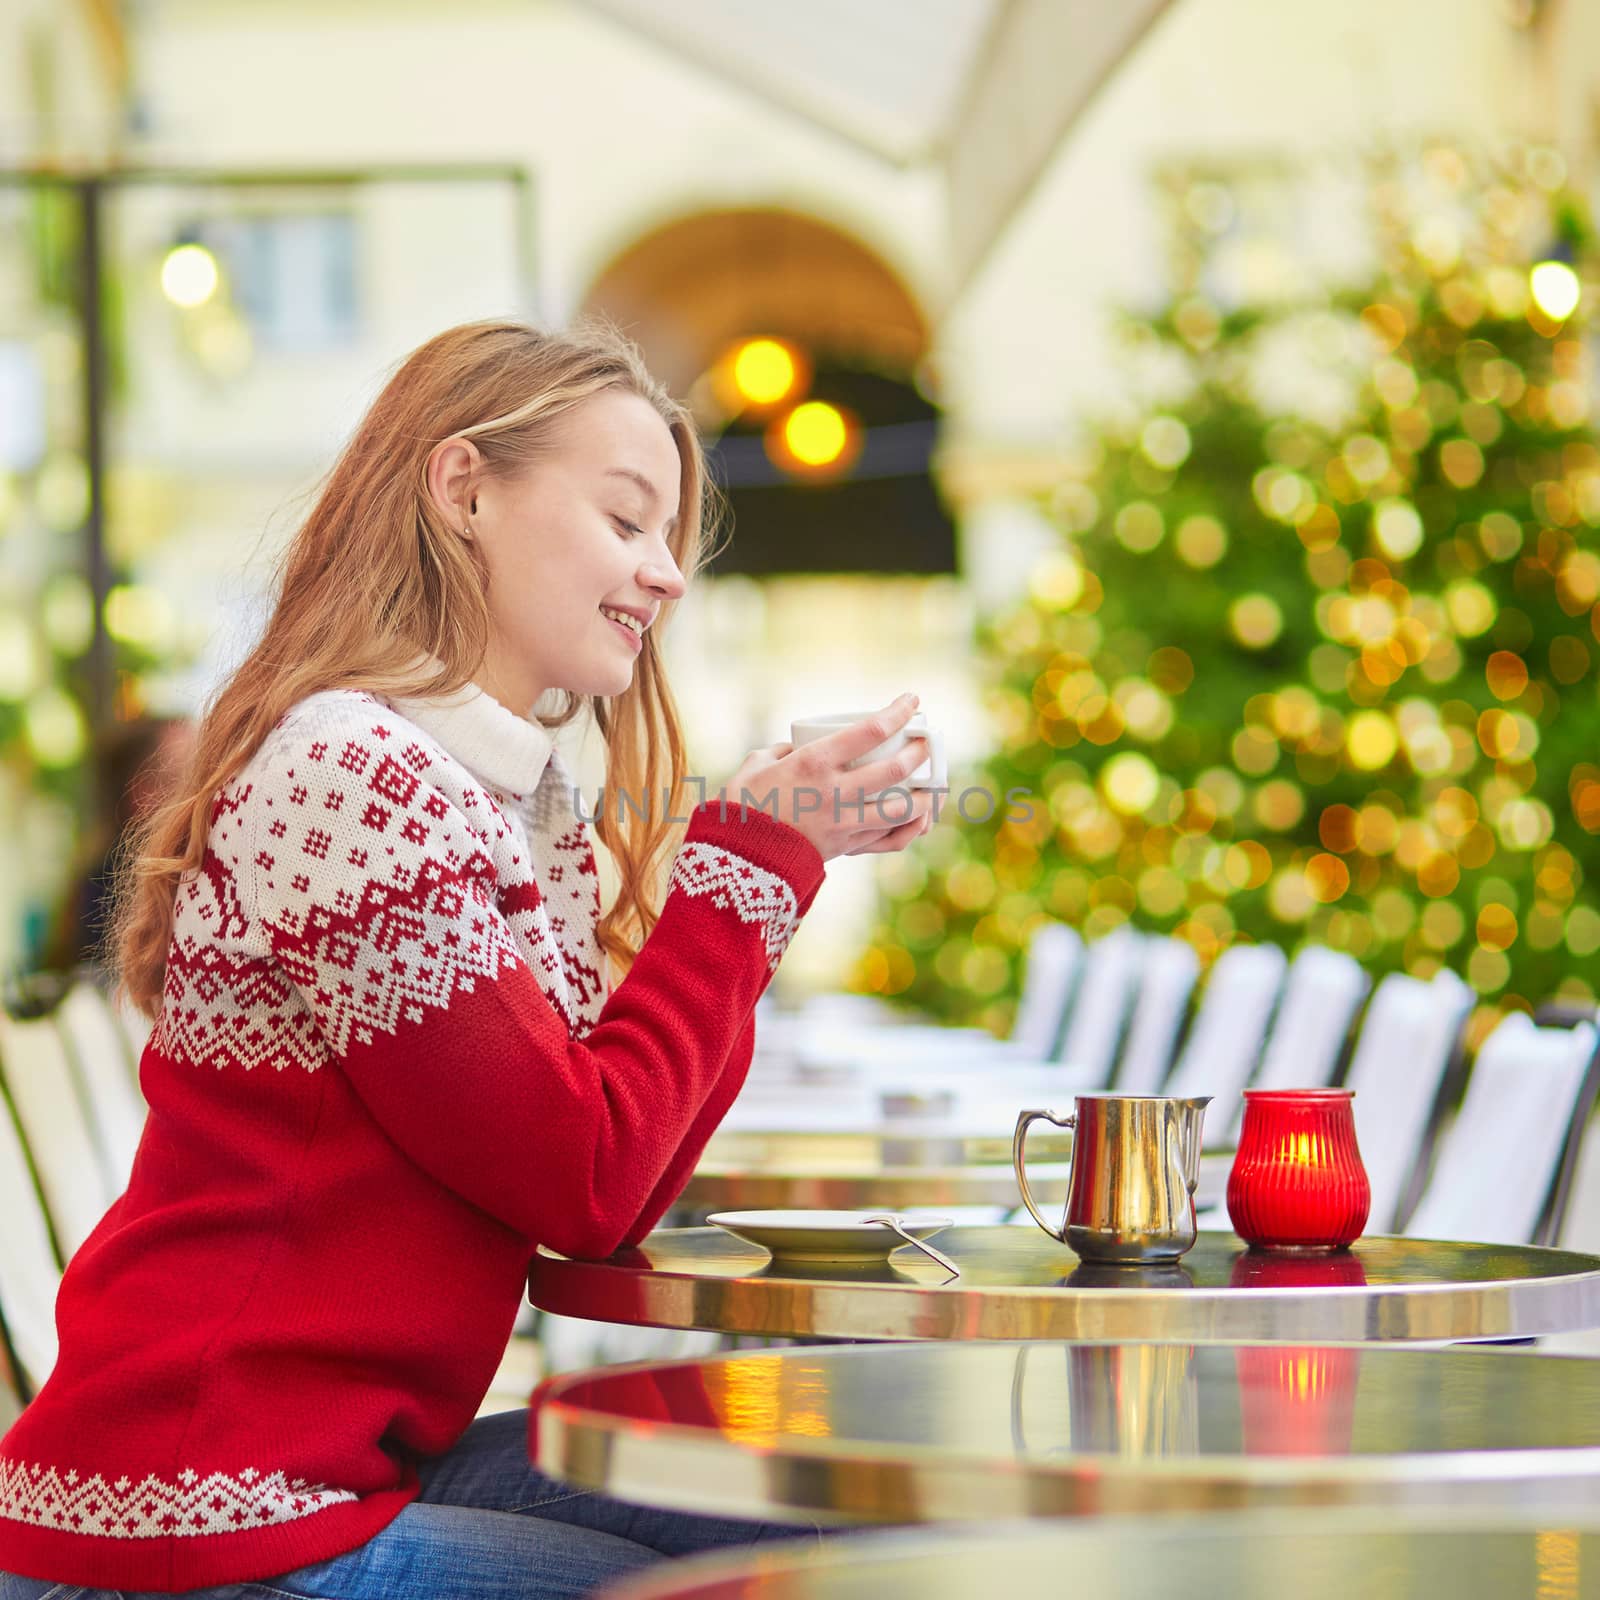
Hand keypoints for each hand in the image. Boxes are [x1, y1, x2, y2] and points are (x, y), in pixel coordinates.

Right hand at [716, 694, 935, 862]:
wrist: (736, 860)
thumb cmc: (741, 806)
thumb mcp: (756, 765)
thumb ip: (781, 751)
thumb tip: (796, 747)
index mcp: (814, 763)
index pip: (870, 731)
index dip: (898, 712)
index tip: (911, 701)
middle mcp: (835, 792)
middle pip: (896, 769)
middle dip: (920, 752)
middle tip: (927, 742)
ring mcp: (845, 823)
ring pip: (902, 809)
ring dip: (926, 795)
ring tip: (934, 784)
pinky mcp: (847, 848)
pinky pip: (891, 840)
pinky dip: (913, 828)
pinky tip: (922, 818)